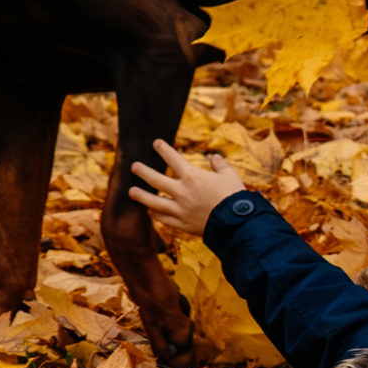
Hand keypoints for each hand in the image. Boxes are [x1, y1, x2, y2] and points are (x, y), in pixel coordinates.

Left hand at [127, 140, 245, 237]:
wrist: (236, 223)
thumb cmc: (234, 196)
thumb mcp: (230, 176)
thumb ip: (220, 166)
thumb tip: (214, 158)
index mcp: (193, 177)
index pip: (174, 159)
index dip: (164, 149)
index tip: (156, 143)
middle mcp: (182, 192)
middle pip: (157, 180)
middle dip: (144, 172)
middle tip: (134, 166)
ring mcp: (181, 209)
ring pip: (155, 202)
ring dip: (142, 196)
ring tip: (131, 192)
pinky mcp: (183, 224)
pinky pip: (165, 219)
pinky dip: (157, 214)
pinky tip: (151, 211)